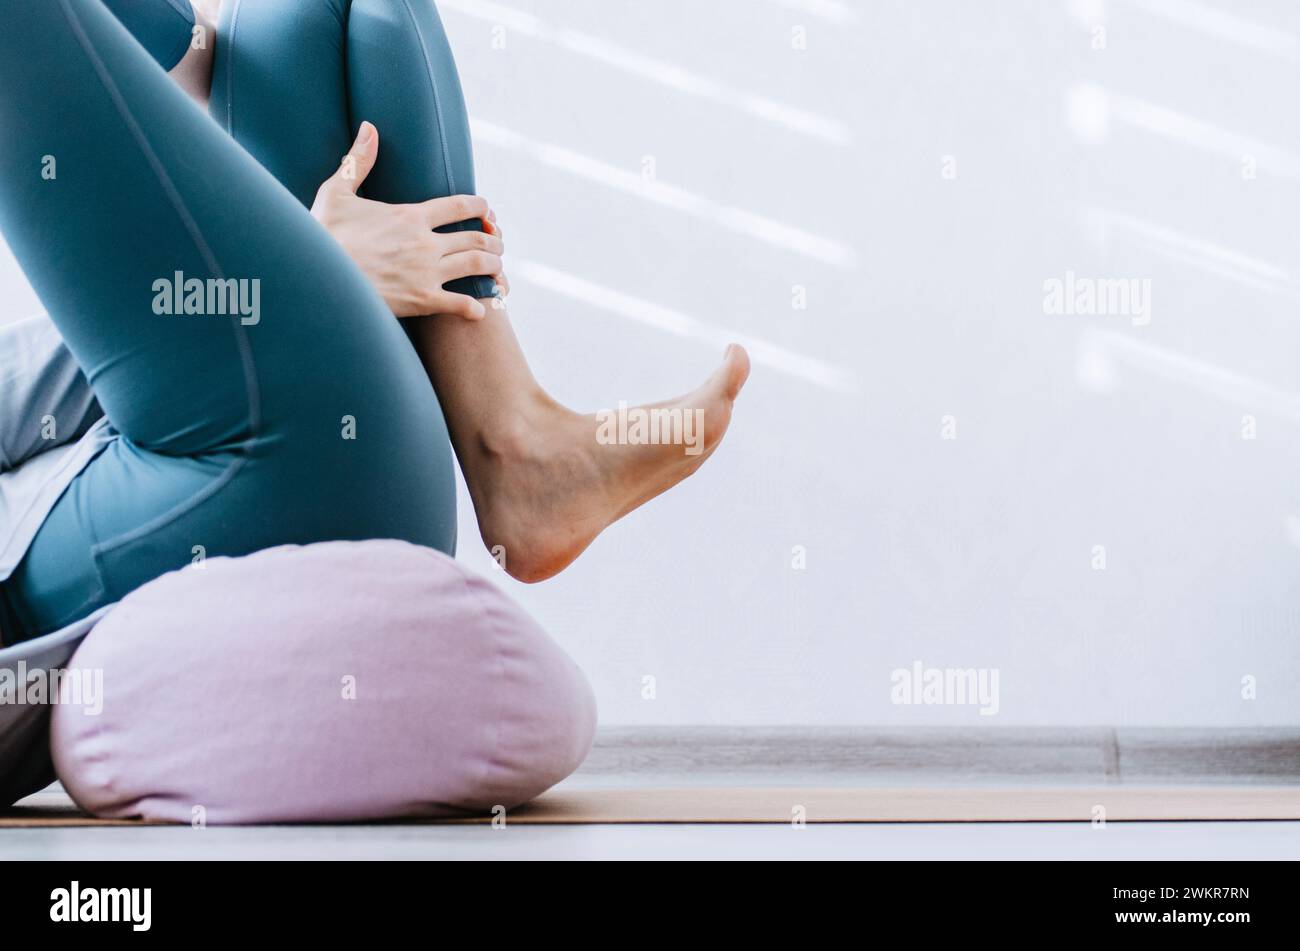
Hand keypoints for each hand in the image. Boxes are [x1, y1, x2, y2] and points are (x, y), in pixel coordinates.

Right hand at [310, 122, 504, 319]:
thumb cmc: (323, 235)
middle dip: (493, 240)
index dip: (480, 206)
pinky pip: (460, 304)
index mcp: (411, 215)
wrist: (316, 278)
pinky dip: (474, 307)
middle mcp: (425, 243)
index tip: (486, 210)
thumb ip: (358, 161)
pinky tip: (479, 309)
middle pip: (476, 237)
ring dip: (493, 267)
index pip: (460, 206)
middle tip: (498, 244)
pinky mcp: (422, 301)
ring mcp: (426, 273)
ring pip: (477, 265)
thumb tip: (369, 127)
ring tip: (496, 269)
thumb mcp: (336, 193)